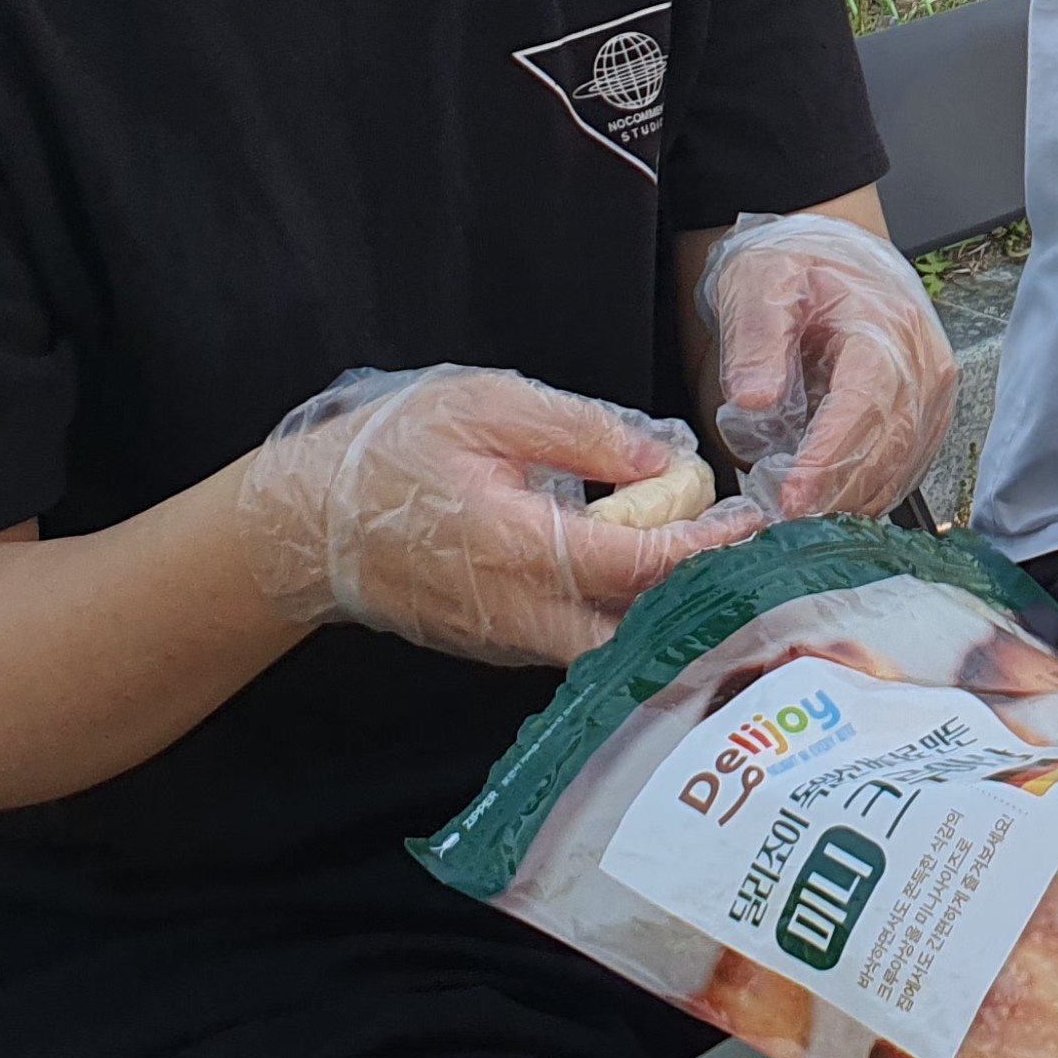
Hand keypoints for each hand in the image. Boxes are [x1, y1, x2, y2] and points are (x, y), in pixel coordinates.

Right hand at [237, 365, 762, 666]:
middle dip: (703, 599)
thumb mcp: (487, 408)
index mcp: (522, 549)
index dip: (708, 547)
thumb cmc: (391, 453)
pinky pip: (578, 646)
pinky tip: (652, 581)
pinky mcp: (499, 649)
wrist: (306, 526)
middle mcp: (521, 615)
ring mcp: (509, 643)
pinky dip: (625, 621)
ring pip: (613, 648)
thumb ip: (583, 434)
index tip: (750, 521)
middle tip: (748, 555)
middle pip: (642, 631)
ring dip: (668, 615)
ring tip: (712, 564)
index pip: (643, 566)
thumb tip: (665, 461)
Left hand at [706, 213, 958, 518]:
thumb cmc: (801, 274)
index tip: (789, 500)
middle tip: (773, 526)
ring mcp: (931, 402)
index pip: (865, 406)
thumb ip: (755, 336)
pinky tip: (816, 509)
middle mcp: (923, 370)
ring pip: (895, 475)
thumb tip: (754, 397)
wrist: (838, 264)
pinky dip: (857, 500)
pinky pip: (898, 478)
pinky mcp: (925, 426)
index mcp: (887, 330)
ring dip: (842, 506)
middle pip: (886, 452)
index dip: (828, 460)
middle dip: (830, 497)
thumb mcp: (760, 284)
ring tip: (785, 524)